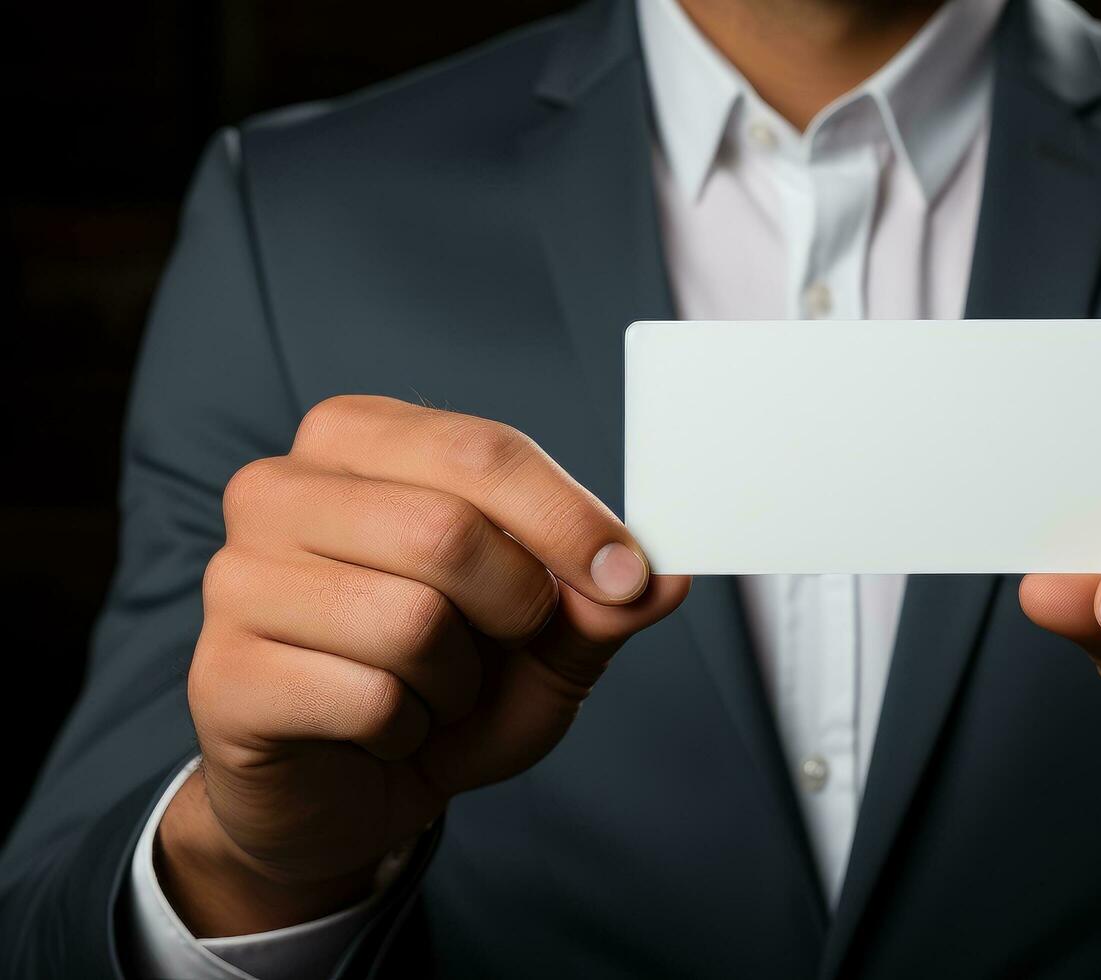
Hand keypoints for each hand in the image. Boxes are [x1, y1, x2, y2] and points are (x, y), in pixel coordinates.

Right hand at [160, 396, 688, 934]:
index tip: (627, 578)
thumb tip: (669, 576)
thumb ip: (600, 602)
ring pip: (410, 620)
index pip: (483, 451)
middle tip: (507, 642)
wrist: (347, 791)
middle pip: (447, 529)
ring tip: (430, 689)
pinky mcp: (222, 674)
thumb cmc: (442, 685)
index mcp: (359, 441)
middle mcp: (279, 489)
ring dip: (457, 680)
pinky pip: (368, 699)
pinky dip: (408, 730)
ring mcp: (237, 579)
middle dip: (515, 606)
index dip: (570, 520)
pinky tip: (383, 730)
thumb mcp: (544, 640)